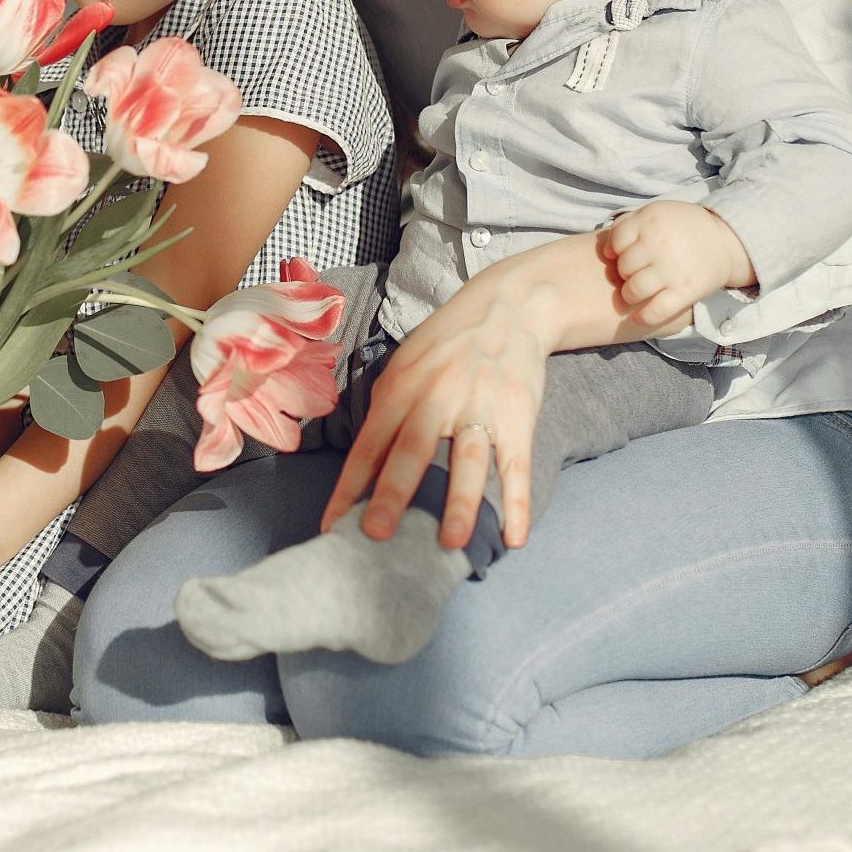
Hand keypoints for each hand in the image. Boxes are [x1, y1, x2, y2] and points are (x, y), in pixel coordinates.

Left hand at [320, 284, 551, 551]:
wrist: (508, 307)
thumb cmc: (446, 344)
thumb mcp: (405, 364)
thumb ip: (385, 407)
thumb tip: (361, 463)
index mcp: (402, 387)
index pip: (369, 444)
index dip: (349, 487)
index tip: (333, 527)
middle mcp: (437, 396)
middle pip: (412, 450)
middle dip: (392, 494)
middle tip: (376, 535)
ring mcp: (480, 406)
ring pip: (468, 459)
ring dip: (459, 503)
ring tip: (449, 544)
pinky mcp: (518, 414)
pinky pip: (517, 463)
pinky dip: (518, 501)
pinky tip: (514, 537)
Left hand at [606, 200, 754, 328]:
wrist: (724, 240)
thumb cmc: (680, 227)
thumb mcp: (655, 212)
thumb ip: (629, 223)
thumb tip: (606, 250)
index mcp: (650, 221)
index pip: (616, 241)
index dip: (614, 251)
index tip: (620, 256)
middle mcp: (659, 245)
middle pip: (623, 267)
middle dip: (624, 273)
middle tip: (633, 274)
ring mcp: (672, 269)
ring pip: (634, 290)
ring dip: (629, 295)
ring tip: (634, 294)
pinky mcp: (686, 291)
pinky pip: (657, 310)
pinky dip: (644, 317)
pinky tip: (638, 317)